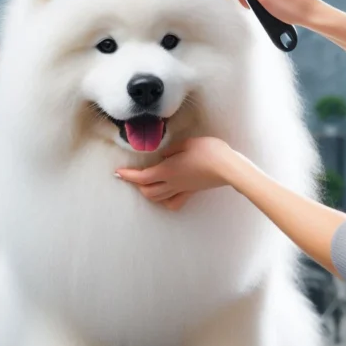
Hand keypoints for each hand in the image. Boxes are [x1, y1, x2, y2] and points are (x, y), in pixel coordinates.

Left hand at [115, 137, 240, 210]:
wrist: (228, 167)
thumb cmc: (208, 151)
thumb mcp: (186, 144)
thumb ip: (171, 150)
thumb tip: (163, 155)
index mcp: (167, 170)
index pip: (142, 177)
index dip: (128, 176)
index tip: (117, 173)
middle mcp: (172, 183)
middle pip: (147, 190)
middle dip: (136, 184)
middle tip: (132, 175)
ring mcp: (182, 189)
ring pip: (158, 198)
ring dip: (148, 192)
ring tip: (144, 183)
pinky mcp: (192, 191)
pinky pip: (174, 201)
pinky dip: (166, 200)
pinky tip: (166, 193)